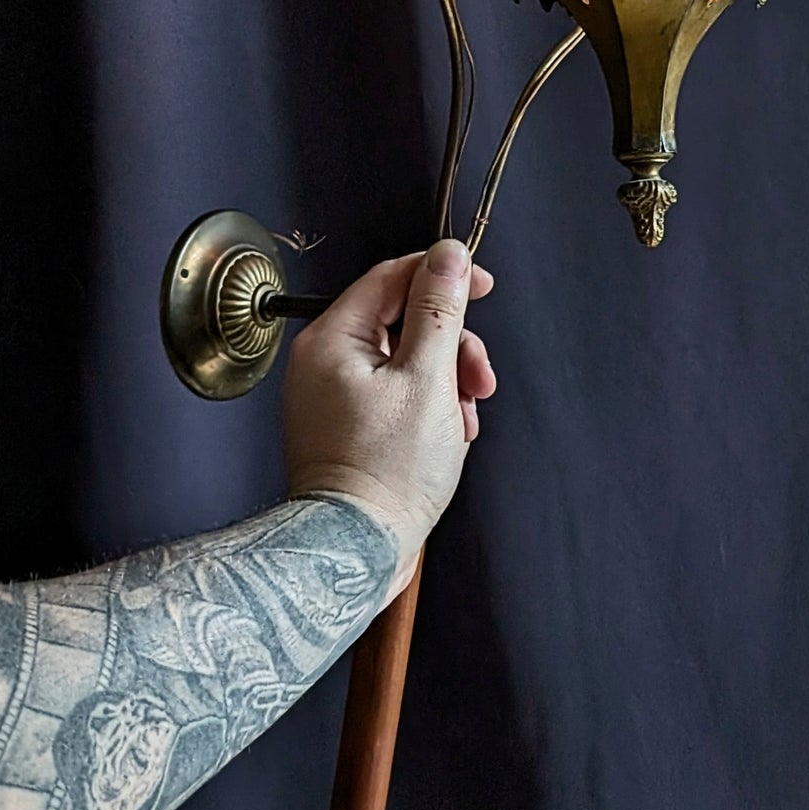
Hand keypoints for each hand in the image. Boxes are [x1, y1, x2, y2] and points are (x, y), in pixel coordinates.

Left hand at [282, 242, 496, 587]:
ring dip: (448, 383)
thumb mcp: (428, 378)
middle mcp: (325, 363)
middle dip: (452, 347)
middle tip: (478, 379)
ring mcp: (335, 398)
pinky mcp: (350, 429)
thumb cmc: (386, 471)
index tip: (483, 284)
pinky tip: (449, 438)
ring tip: (463, 420)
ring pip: (408, 362)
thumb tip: (449, 256)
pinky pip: (399, 396)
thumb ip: (440, 310)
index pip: (392, 277)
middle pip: (404, 322)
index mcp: (333, 339)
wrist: (355, 553)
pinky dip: (431, 409)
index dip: (443, 275)